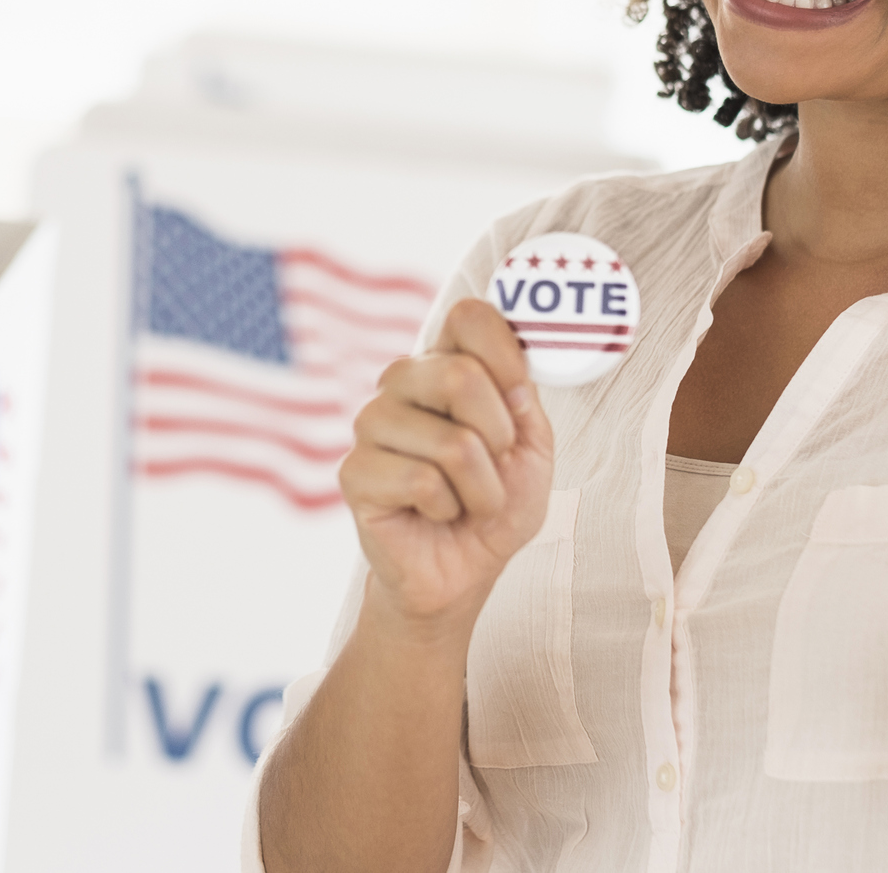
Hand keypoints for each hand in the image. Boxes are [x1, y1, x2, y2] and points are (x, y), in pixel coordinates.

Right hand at [339, 297, 554, 627]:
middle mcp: (402, 383)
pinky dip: (448, 509)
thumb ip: (526, 404)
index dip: (505, 353)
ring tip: (467, 500)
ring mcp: (372, 424)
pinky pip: (423, 482)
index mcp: (445, 363)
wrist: (461, 572)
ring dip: (481, 487)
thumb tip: (516, 379)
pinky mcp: (355, 471)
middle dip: (498, 437)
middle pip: (460, 375)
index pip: (468, 316)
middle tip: (494, 465)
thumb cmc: (493, 504)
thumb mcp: (532, 449)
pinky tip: (434, 513)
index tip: (520, 398)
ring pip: (451, 442)